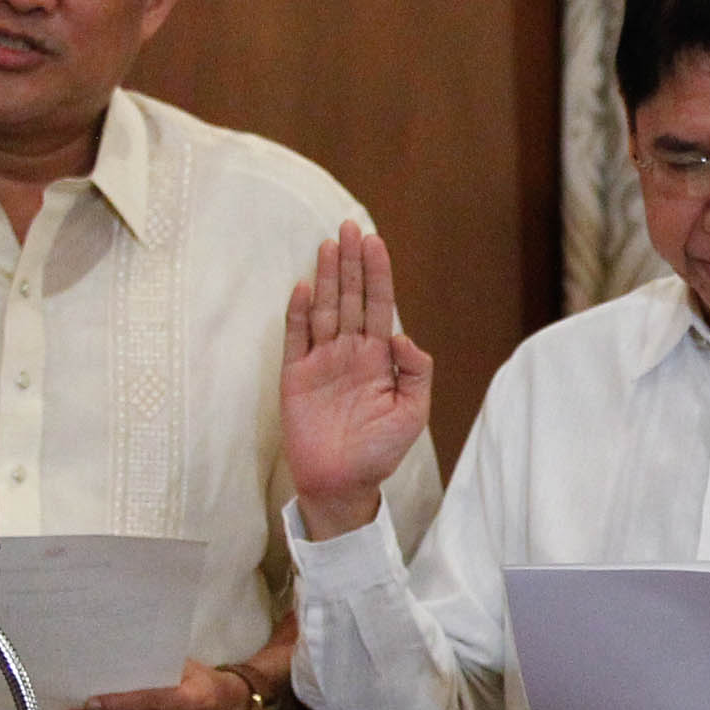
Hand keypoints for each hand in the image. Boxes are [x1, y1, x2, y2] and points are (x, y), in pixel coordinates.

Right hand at [281, 224, 432, 539]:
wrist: (342, 483)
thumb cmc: (379, 452)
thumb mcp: (412, 413)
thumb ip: (415, 372)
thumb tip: (402, 334)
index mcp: (377, 358)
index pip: (378, 305)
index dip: (378, 274)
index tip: (376, 242)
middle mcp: (349, 353)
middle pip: (350, 298)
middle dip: (351, 263)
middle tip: (350, 226)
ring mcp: (321, 362)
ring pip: (324, 309)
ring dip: (325, 278)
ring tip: (329, 245)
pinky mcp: (295, 376)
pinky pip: (296, 338)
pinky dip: (297, 313)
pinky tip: (302, 287)